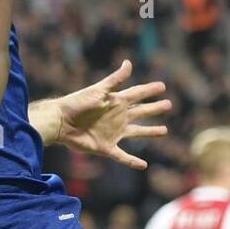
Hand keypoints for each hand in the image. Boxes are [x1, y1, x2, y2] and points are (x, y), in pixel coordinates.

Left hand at [35, 60, 169, 168]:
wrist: (60, 122)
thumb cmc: (77, 104)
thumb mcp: (98, 91)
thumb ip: (115, 80)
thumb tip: (129, 63)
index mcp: (116, 102)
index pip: (137, 94)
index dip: (149, 90)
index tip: (163, 86)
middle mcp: (117, 117)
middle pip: (141, 112)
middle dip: (154, 108)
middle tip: (168, 105)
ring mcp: (113, 133)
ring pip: (137, 133)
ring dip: (150, 132)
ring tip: (164, 130)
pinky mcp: (106, 147)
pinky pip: (122, 156)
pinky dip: (132, 161)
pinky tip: (143, 165)